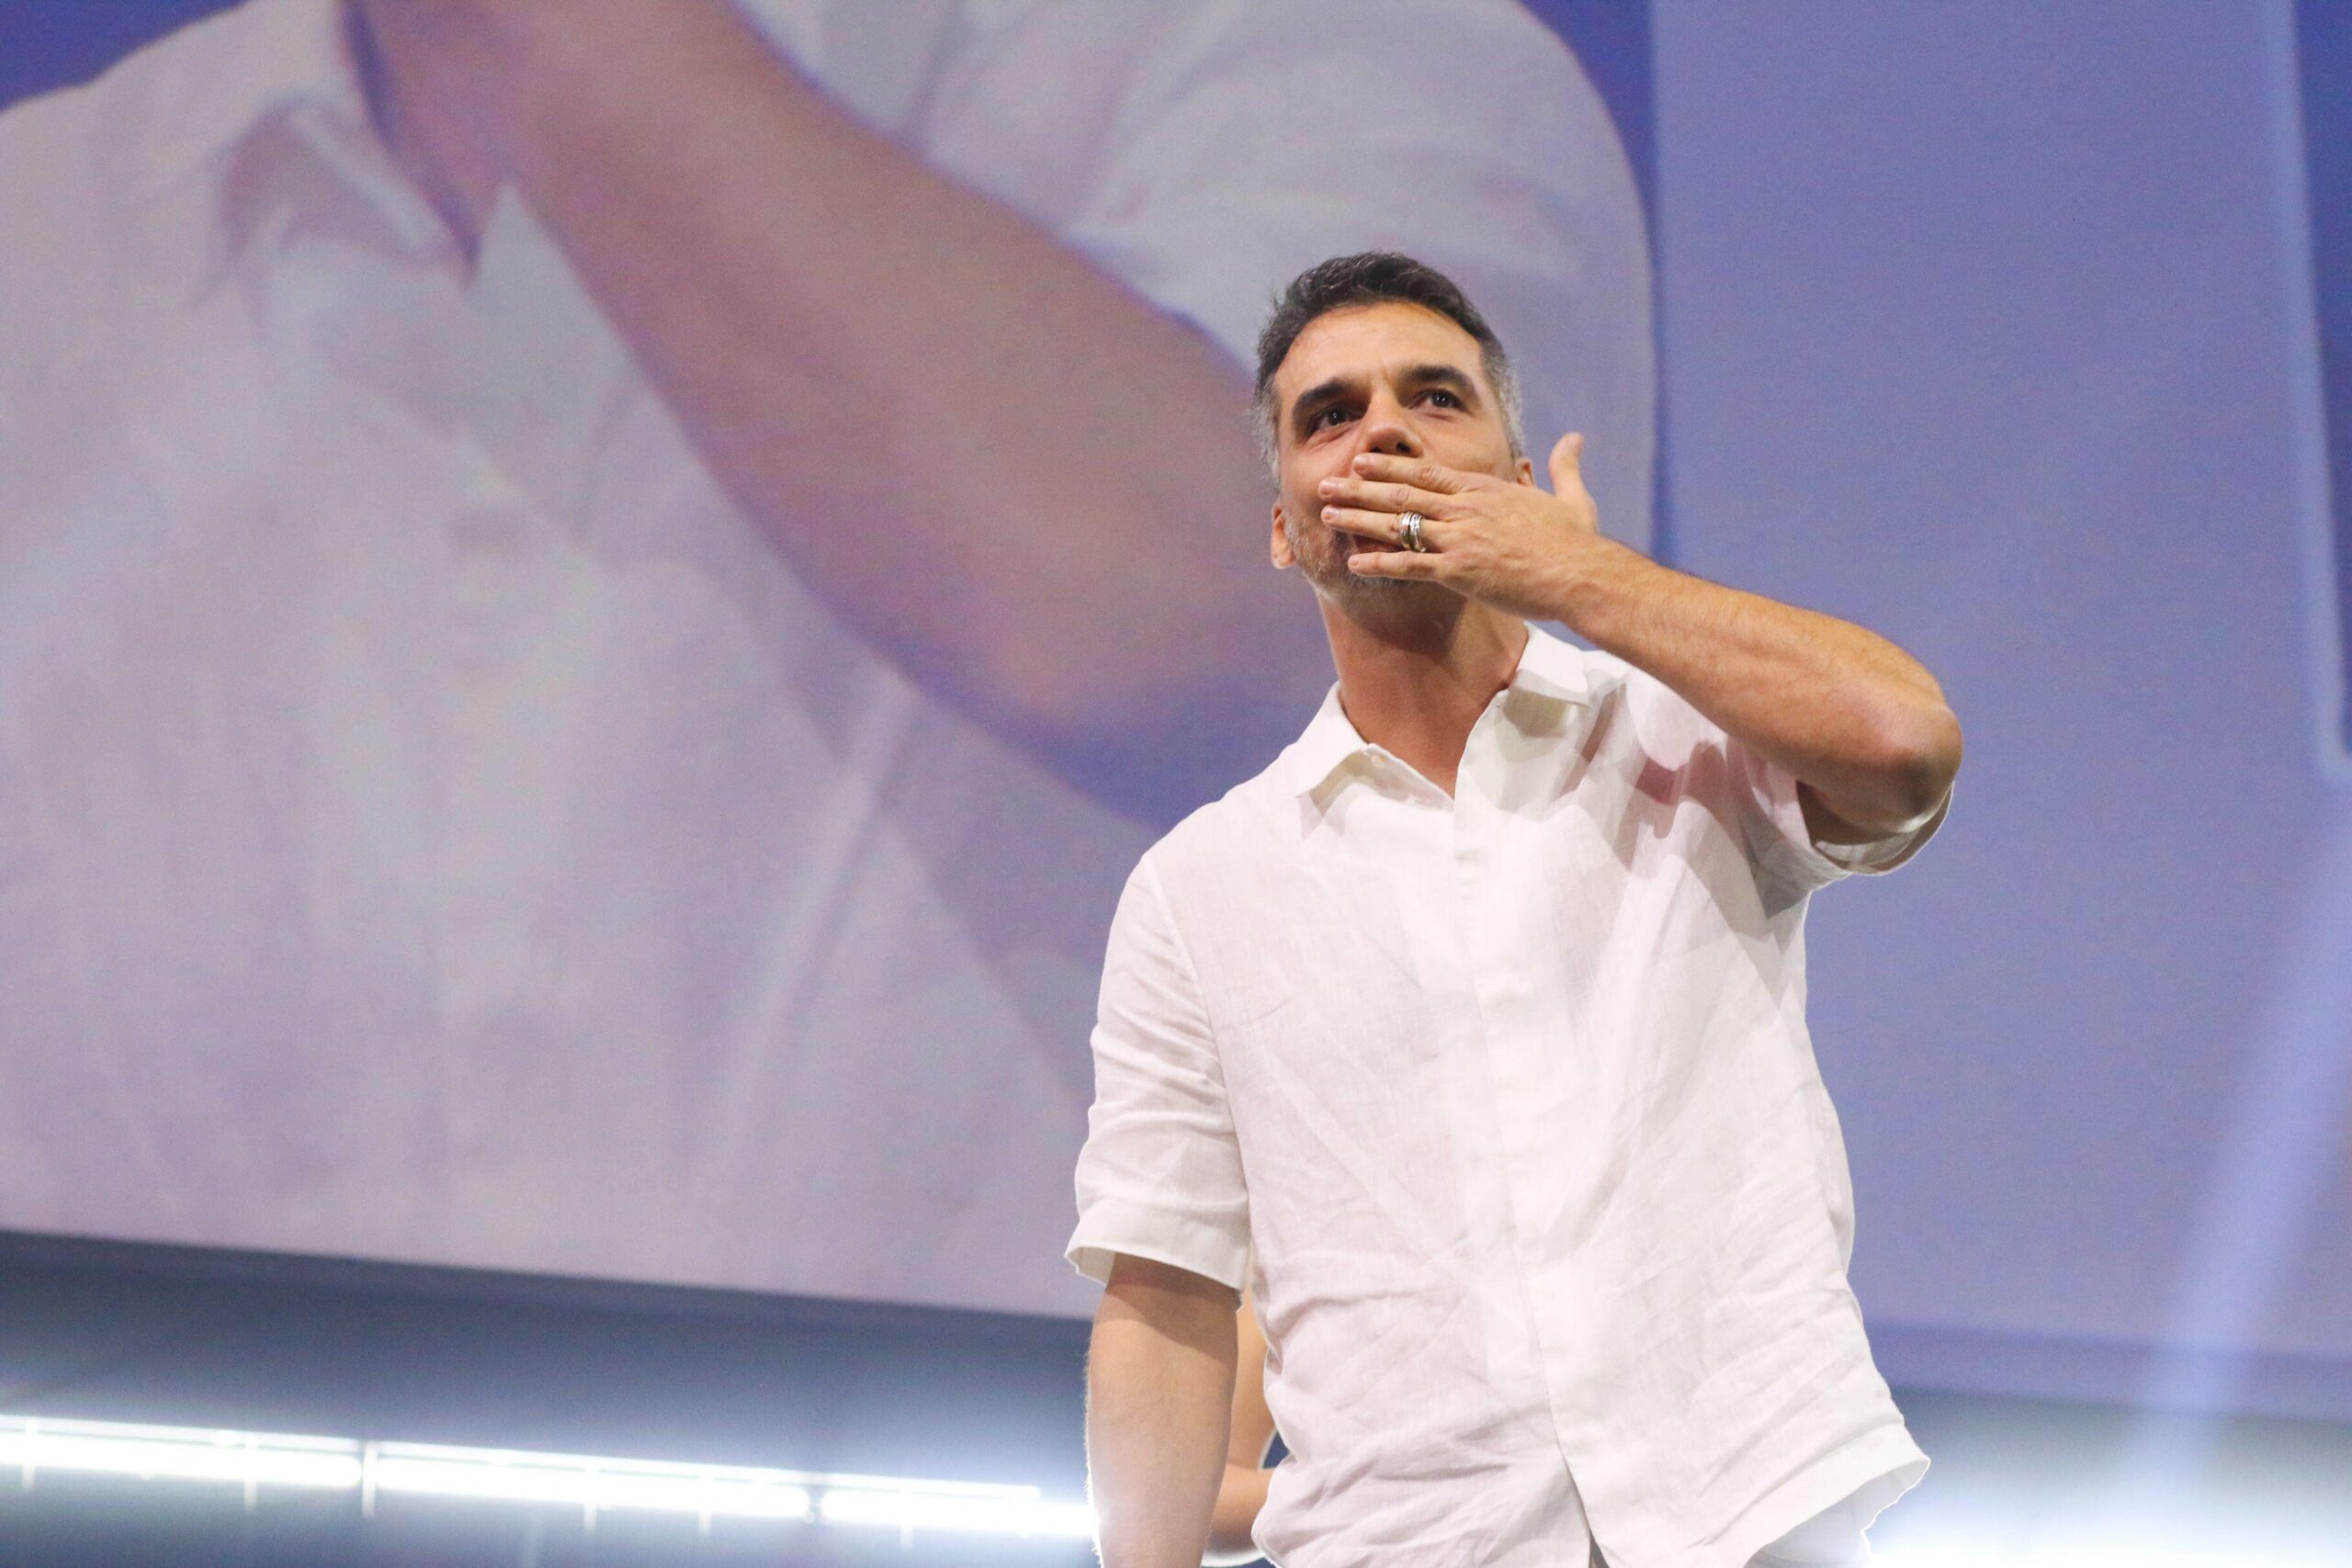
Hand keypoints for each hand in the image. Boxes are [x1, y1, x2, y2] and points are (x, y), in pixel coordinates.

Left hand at [1316, 433, 1612, 619]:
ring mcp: (1459, 539)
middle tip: (1325, 483)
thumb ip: (1565, 466)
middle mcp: (1465, 508)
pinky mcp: (1459, 571)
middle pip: (1401, 493)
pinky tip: (1353, 564)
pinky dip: (1379, 564)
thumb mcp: (1573, 498)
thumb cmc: (1577, 542)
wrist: (1581, 574)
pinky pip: (1409, 565)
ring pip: (1397, 524)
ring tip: (1325, 516)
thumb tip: (1575, 439)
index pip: (1426, 472)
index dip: (1389, 466)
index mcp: (1484, 490)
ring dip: (1357, 520)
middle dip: (1358, 488)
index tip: (1361, 460)